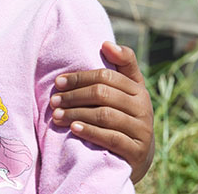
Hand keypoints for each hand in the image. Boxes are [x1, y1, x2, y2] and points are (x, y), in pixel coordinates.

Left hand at [50, 41, 154, 182]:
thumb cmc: (125, 115)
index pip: (106, 76)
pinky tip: (73, 129)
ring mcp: (142, 131)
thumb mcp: (126, 90)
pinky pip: (111, 138)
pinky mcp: (137, 152)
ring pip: (104, 116)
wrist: (138, 155)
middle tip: (53, 101)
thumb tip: (106, 43)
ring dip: (76, 114)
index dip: (79, 77)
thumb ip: (120, 65)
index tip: (58, 82)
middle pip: (103, 94)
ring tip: (57, 115)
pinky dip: (91, 132)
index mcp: (138, 90)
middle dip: (74, 96)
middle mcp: (144, 108)